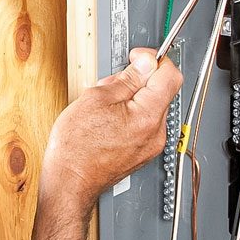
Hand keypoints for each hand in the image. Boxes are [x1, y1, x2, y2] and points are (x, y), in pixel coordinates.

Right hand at [42, 48, 183, 213]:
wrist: (70, 182)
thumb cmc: (76, 147)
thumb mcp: (96, 98)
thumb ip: (127, 78)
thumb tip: (146, 63)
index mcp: (148, 116)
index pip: (169, 75)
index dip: (154, 59)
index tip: (138, 57)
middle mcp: (156, 132)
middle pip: (161, 91)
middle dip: (139, 79)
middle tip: (112, 84)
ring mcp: (151, 145)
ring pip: (151, 106)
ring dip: (133, 97)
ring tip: (105, 106)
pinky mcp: (144, 152)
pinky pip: (144, 123)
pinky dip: (131, 114)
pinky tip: (109, 120)